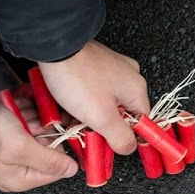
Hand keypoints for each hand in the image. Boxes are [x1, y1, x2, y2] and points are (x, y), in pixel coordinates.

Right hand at [0, 98, 79, 191]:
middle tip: (29, 121)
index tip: (59, 131)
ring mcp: (12, 148)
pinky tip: (14, 107)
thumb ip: (49, 160)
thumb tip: (72, 171)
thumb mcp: (22, 147)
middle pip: (48, 148)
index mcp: (20, 179)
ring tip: (17, 113)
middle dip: (42, 130)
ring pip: (39, 131)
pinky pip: (26, 121)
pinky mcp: (8, 132)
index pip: (57, 169)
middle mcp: (17, 167)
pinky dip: (24, 111)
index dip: (61, 149)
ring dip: (32, 117)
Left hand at [39, 40, 148, 154]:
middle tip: (82, 130)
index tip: (105, 144)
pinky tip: (67, 102)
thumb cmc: (76, 77)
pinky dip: (82, 99)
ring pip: (105, 102)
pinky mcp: (96, 63)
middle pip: (121, 114)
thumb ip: (120, 138)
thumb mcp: (101, 117)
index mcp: (137, 89)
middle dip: (100, 126)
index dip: (122, 137)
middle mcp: (129, 76)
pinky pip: (94, 89)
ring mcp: (113, 67)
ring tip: (69, 116)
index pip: (140, 123)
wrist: (54, 45)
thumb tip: (129, 148)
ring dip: (88, 114)